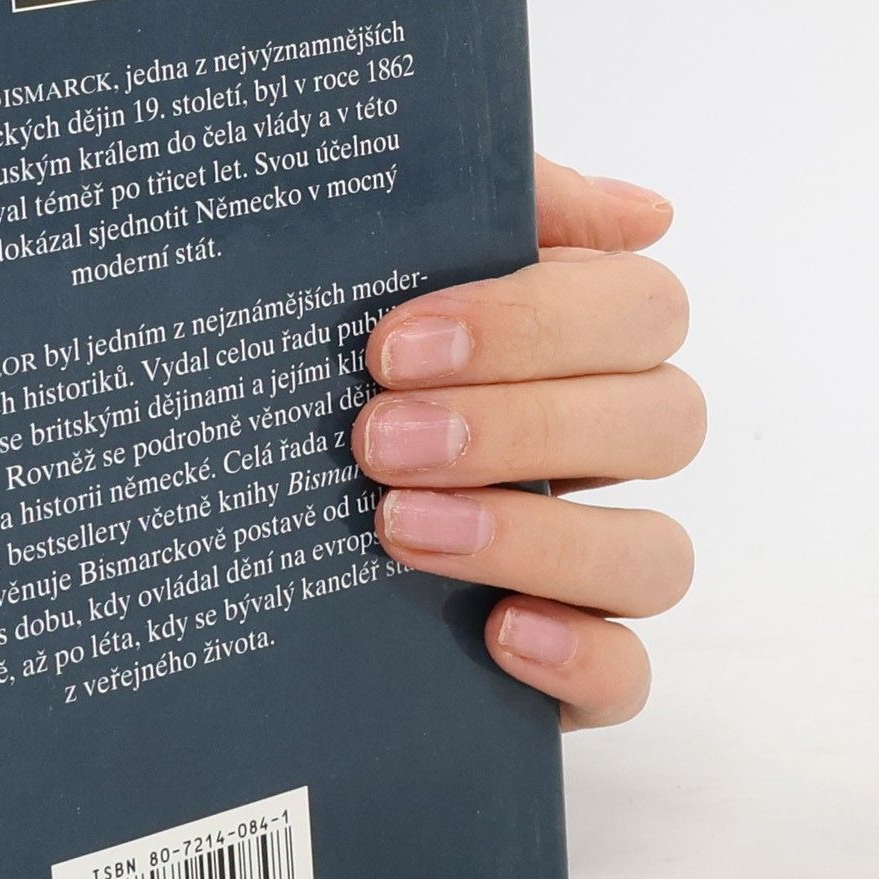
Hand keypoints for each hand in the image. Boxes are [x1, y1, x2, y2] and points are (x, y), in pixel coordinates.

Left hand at [352, 156, 704, 728]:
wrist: (216, 510)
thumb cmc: (318, 358)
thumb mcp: (372, 253)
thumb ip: (489, 203)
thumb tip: (642, 212)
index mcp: (574, 342)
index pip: (640, 308)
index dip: (535, 323)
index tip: (395, 344)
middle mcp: (599, 449)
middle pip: (662, 423)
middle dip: (521, 426)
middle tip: (377, 438)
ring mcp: (589, 564)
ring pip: (656, 554)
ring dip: (537, 536)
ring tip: (398, 527)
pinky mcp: (564, 664)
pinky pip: (628, 676)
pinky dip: (581, 657)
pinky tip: (497, 632)